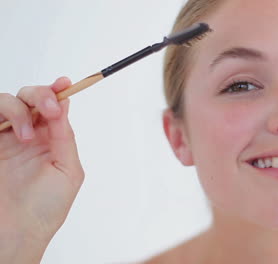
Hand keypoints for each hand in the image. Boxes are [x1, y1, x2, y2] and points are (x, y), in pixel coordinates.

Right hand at [0, 77, 84, 262]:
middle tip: (48, 109)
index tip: (65, 83)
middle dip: (40, 96)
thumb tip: (65, 105)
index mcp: (51, 141)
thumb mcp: (68, 170)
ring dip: (19, 110)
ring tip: (24, 137)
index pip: (53, 108)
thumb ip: (64, 137)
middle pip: (30, 98)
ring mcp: (5, 138)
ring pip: (6, 103)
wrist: (17, 231)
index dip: (57, 92)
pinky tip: (11, 131)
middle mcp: (28, 136)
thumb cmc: (45, 208)